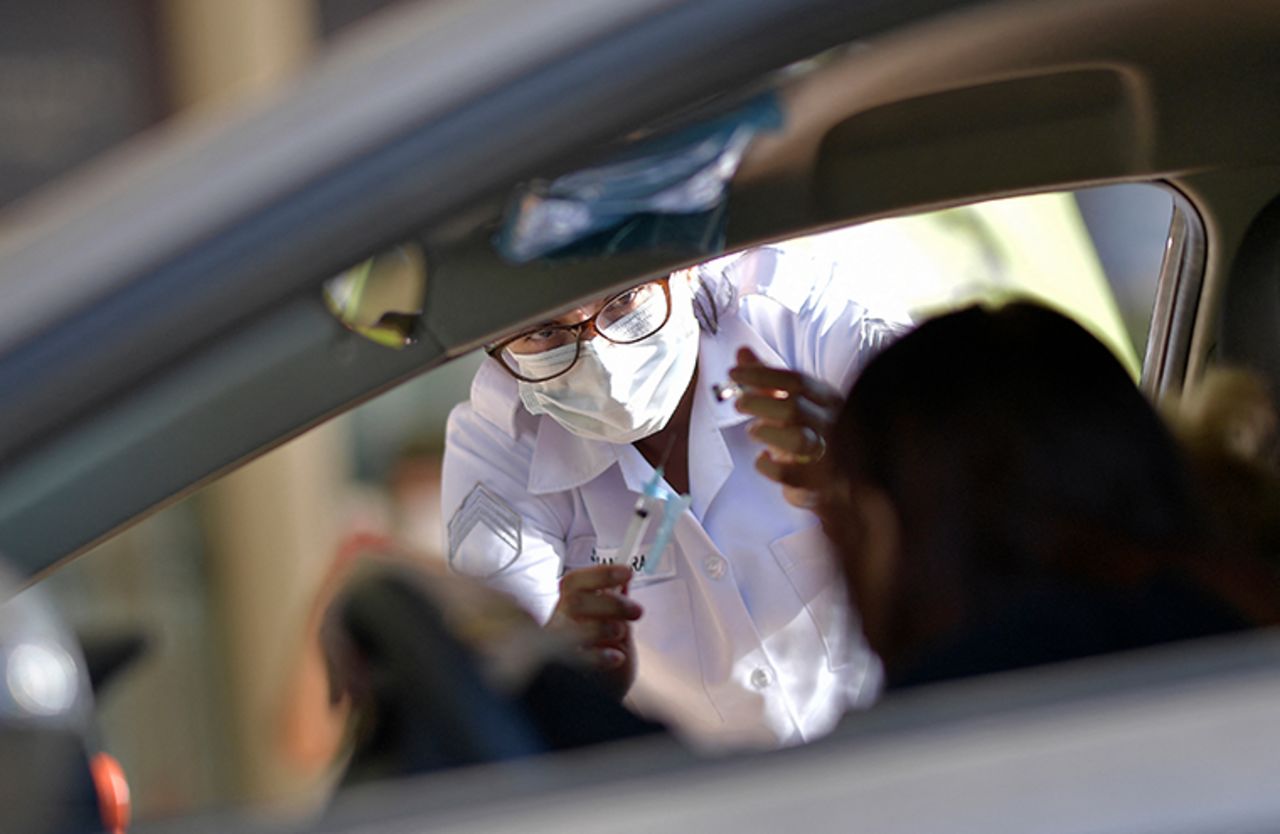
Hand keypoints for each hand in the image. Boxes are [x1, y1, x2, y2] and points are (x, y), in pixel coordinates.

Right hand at [546, 564, 642, 698]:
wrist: (596, 707)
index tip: (628, 571)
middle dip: (611, 601)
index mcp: (569, 610)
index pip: (575, 582)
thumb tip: (623, 581)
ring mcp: (556, 648)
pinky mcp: (561, 671)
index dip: (601, 573)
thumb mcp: (616, 633)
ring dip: (602, 624)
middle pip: (576, 599)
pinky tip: (616, 658)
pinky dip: (599, 655)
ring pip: (570, 623)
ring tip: (620, 634)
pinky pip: (574, 657)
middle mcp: (558, 625)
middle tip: (637, 611)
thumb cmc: (604, 667)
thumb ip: (616, 609)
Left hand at [729, 347, 842, 508]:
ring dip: (768, 433)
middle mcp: (832, 425)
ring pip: (798, 440)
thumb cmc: (811, 434)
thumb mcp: (793, 403)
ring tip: (754, 432)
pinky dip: (769, 467)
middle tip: (738, 404)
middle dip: (759, 402)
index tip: (733, 372)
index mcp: (827, 400)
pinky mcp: (818, 485)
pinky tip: (762, 459)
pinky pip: (790, 476)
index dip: (761, 374)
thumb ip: (767, 379)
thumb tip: (741, 351)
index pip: (796, 380)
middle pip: (793, 408)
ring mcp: (828, 456)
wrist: (842, 481)